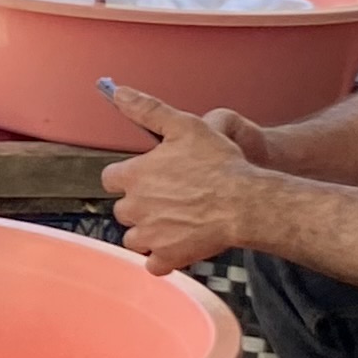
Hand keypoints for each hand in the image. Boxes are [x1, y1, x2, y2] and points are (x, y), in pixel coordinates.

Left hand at [100, 82, 271, 273]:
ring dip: (149, 232)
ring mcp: (149, 235)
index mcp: (134, 176)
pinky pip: (153, 264)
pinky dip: (162, 258)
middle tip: (169, 200)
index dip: (129, 177)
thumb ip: (148, 110)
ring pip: (134, 238)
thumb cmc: (219, 163)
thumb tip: (118, 93)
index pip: (111, 178)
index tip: (148, 177)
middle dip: (141, 205)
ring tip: (175, 222)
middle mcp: (134, 207)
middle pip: (123, 209)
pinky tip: (178, 246)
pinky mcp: (167, 257)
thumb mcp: (184, 126)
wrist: (246, 202)